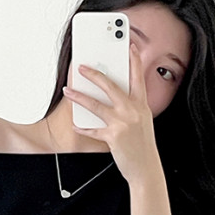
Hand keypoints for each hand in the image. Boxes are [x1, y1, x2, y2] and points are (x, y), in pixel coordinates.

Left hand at [62, 44, 161, 182]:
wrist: (146, 168)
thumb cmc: (142, 145)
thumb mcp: (142, 121)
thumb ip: (131, 107)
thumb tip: (113, 97)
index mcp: (142, 105)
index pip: (138, 77)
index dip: (134, 60)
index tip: (130, 46)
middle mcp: (133, 111)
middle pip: (111, 86)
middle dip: (94, 74)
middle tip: (81, 67)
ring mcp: (123, 123)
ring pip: (96, 105)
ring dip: (79, 97)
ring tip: (68, 91)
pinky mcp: (113, 137)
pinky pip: (93, 130)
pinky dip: (83, 127)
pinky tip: (75, 124)